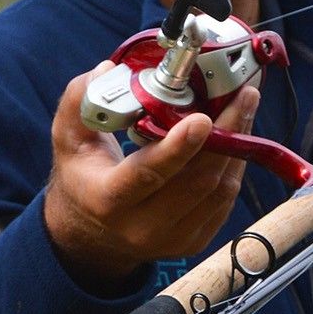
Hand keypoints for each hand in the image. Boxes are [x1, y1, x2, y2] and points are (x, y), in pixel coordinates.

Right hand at [43, 62, 260, 287]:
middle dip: (226, 133)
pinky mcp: (195, 242)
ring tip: (244, 104)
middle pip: (197, 181)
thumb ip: (81, 100)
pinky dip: (235, 163)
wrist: (91, 230)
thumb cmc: (83, 174)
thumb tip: (111, 71)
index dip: (177, 148)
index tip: (203, 119)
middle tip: (243, 93)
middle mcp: (142, 227)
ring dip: (238, 144)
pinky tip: (237, 133)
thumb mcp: (68, 136)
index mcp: (107, 200)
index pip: (147, 175)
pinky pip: (226, 199)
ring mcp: (173, 240)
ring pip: (219, 189)